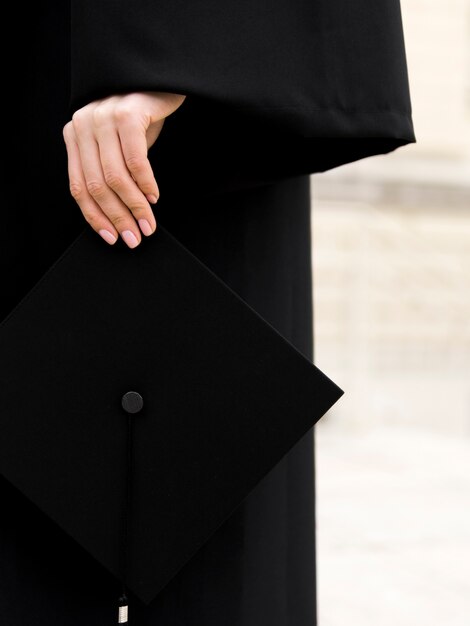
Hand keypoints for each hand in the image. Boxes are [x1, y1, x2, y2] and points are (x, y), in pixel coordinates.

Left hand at [63, 92, 185, 247]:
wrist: (158, 78)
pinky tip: (154, 197)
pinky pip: (136, 161)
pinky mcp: (127, 114)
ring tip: (148, 223)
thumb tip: (118, 215)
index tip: (112, 238)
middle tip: (135, 237)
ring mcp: (102, 117)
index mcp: (74, 135)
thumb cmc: (139, 116)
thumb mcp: (117, 145)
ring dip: (134, 206)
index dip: (95, 218)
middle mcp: (82, 124)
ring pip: (115, 177)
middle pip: (96, 186)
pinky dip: (147, 184)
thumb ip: (109, 171)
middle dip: (118, 218)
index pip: (78, 187)